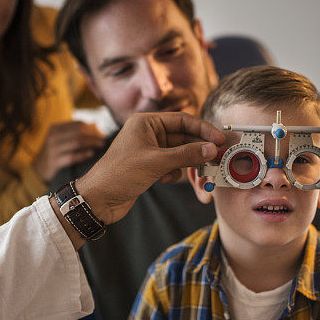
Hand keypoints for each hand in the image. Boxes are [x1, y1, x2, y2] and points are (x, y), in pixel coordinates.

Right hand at [32, 121, 104, 182]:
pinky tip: (91, 154)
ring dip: (91, 143)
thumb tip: (96, 124)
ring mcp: (52, 149)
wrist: (38, 169)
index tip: (102, 133)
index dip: (92, 128)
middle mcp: (53, 136)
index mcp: (55, 128)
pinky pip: (71, 157)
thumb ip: (75, 132)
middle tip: (104, 140)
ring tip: (101, 146)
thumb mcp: (60, 139)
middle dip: (94, 135)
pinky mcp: (54, 162)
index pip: (78, 124)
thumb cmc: (54, 153)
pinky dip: (83, 155)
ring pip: (76, 143)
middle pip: (79, 132)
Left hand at [75, 112, 223, 224]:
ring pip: (180, 153)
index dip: (203, 129)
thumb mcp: (156, 162)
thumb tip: (211, 149)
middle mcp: (148, 133)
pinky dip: (174, 172)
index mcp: (146, 122)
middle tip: (217, 157)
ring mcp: (149, 149)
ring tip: (196, 172)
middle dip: (198, 148)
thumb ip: (186, 154)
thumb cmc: (120, 174)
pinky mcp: (150, 166)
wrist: (99, 200)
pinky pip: (172, 165)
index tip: (220, 139)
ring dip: (186, 163)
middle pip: (184, 136)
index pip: (183, 120)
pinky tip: (165, 180)